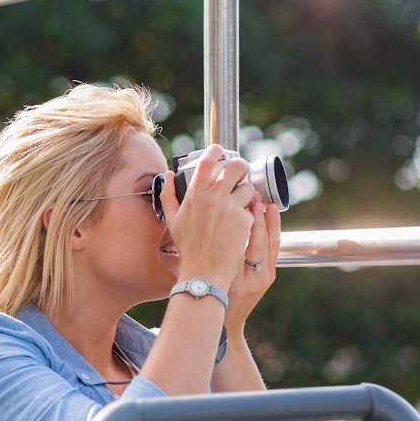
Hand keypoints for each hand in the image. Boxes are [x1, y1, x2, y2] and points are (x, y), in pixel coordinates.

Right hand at [160, 145, 254, 289]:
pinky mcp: (244, 219)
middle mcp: (213, 198)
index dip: (216, 151)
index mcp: (194, 195)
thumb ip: (169, 195)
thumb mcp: (172, 220)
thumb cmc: (188, 248)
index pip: (207, 162)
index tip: (219, 150)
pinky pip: (251, 209)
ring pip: (248, 188)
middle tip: (240, 173)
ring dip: (246, 194)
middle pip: (236, 167)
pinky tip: (239, 226)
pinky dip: (248, 215)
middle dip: (240, 167)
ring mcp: (230, 208)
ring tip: (239, 206)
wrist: (205, 271)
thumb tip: (168, 174)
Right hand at [224, 195, 280, 332]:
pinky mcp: (269, 276)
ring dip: (272, 223)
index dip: (255, 221)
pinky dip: (270, 234)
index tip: (250, 202)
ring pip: (274, 244)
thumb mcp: (218, 280)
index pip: (256, 243)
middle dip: (265, 218)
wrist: (227, 322)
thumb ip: (223, 259)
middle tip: (260, 198)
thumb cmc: (216, 302)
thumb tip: (224, 230)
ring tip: (269, 205)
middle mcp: (263, 276)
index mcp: (250, 277)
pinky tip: (267, 221)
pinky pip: (272, 250)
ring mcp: (268, 276)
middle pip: (269, 241)